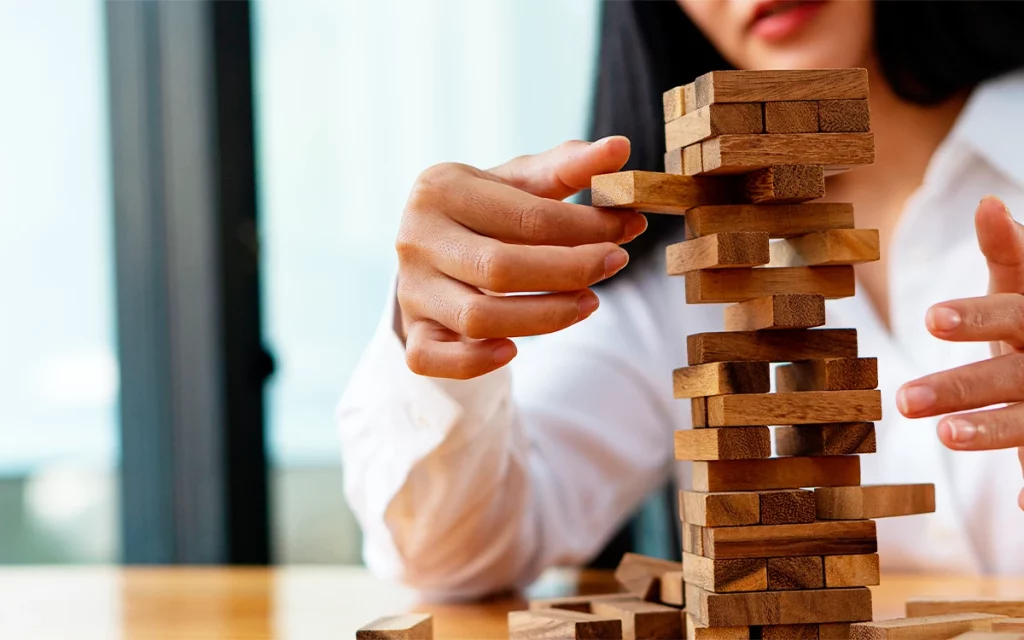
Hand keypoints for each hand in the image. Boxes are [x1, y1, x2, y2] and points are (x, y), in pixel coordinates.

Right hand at [395, 137, 644, 378]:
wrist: (436, 247)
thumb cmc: (490, 210)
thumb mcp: (524, 183)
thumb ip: (570, 165)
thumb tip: (620, 148)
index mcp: (440, 187)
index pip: (526, 215)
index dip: (587, 227)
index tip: (629, 229)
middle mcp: (416, 237)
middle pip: (500, 268)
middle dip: (570, 270)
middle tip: (616, 264)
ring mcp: (410, 288)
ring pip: (477, 317)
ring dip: (543, 317)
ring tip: (590, 303)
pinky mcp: (412, 332)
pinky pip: (434, 358)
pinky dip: (475, 362)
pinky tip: (514, 350)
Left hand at [897, 196, 1023, 509]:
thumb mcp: (1023, 288)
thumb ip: (1008, 252)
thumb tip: (987, 204)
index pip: (1010, 312)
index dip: (975, 316)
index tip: (929, 319)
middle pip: (1011, 373)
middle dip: (961, 386)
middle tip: (903, 400)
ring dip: (990, 430)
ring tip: (943, 437)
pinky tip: (1022, 505)